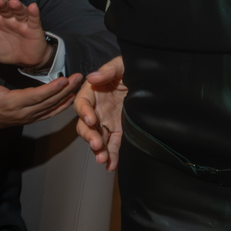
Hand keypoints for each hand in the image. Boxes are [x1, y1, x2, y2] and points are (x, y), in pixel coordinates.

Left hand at [0, 0, 52, 70]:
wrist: (24, 60)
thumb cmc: (3, 48)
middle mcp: (8, 18)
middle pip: (5, 7)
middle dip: (1, 3)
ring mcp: (21, 22)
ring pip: (19, 11)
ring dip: (17, 6)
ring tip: (13, 3)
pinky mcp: (33, 28)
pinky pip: (34, 19)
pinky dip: (33, 13)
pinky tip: (32, 7)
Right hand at [0, 63, 82, 137]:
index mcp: (13, 103)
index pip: (36, 96)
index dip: (51, 89)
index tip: (64, 80)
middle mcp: (24, 112)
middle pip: (49, 101)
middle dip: (66, 89)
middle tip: (79, 77)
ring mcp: (28, 117)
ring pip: (52, 107)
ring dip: (67, 96)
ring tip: (79, 84)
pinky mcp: (30, 119)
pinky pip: (49, 113)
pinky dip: (61, 107)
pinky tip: (71, 98)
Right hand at [75, 56, 126, 171]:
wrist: (148, 78)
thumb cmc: (131, 67)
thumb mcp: (121, 64)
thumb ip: (108, 70)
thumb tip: (92, 77)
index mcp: (93, 91)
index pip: (82, 103)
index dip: (84, 112)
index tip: (92, 120)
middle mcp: (97, 108)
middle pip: (85, 125)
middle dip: (89, 136)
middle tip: (97, 144)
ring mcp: (106, 121)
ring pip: (97, 138)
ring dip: (98, 149)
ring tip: (103, 159)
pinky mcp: (118, 129)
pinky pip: (113, 144)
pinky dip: (112, 156)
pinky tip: (111, 166)